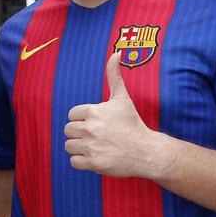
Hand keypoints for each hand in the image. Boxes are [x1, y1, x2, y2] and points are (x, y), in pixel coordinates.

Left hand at [64, 53, 161, 178]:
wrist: (146, 151)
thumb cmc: (133, 123)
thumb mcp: (122, 98)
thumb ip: (114, 75)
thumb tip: (116, 53)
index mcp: (94, 112)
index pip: (72, 115)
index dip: (83, 119)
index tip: (96, 123)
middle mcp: (90, 128)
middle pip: (69, 130)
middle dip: (80, 133)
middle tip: (97, 136)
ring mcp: (91, 147)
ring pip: (69, 146)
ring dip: (80, 148)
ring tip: (96, 147)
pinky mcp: (93, 163)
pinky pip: (74, 161)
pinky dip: (82, 161)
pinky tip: (96, 157)